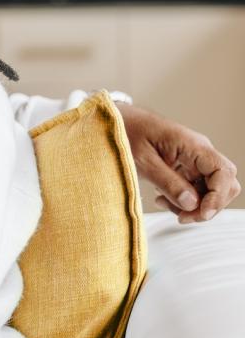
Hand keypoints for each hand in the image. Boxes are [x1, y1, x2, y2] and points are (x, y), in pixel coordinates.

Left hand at [118, 102, 239, 222]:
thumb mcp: (141, 160)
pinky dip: (182, 199)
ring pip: (209, 189)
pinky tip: (162, 198)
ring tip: (163, 203)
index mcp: (192, 145)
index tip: (202, 213)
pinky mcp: (183, 167)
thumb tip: (192, 204)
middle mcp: (198, 152)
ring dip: (193, 205)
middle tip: (182, 216)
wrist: (114, 121)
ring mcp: (192, 160)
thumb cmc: (125, 132)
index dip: (218, 196)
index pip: (223, 171)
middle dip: (208, 205)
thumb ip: (167, 181)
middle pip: (223, 183)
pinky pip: (194, 188)